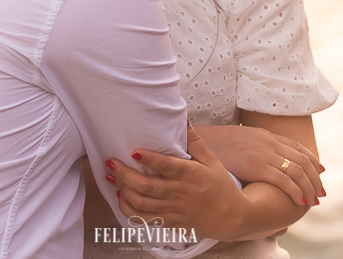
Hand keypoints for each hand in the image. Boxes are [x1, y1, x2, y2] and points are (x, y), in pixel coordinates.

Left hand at [104, 123, 250, 241]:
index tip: (133, 151)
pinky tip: (121, 197)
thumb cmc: (221, 185)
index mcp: (190, 175)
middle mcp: (180, 194)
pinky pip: (143, 219)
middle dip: (124, 174)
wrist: (231, 217)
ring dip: (122, 190)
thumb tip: (184, 119)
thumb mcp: (212, 160)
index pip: (166, 167)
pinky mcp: (170, 222)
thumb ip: (195, 141)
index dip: (149, 159)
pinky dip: (128, 209)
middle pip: (146, 187)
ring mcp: (173, 210)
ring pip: (141, 204)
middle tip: (110, 162)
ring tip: (111, 177)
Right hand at [194, 124, 323, 206]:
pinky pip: (284, 180)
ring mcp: (264, 154)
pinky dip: (296, 191)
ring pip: (298, 171)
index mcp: (267, 136)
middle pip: (302, 160)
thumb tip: (263, 159)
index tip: (320, 172)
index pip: (298, 147)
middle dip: (315, 177)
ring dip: (310, 186)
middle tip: (321, 191)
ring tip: (314, 199)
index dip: (312, 160)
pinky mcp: (257, 166)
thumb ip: (256, 147)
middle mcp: (270, 143)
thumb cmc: (218, 145)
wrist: (201, 141)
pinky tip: (301, 200)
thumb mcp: (242, 140)